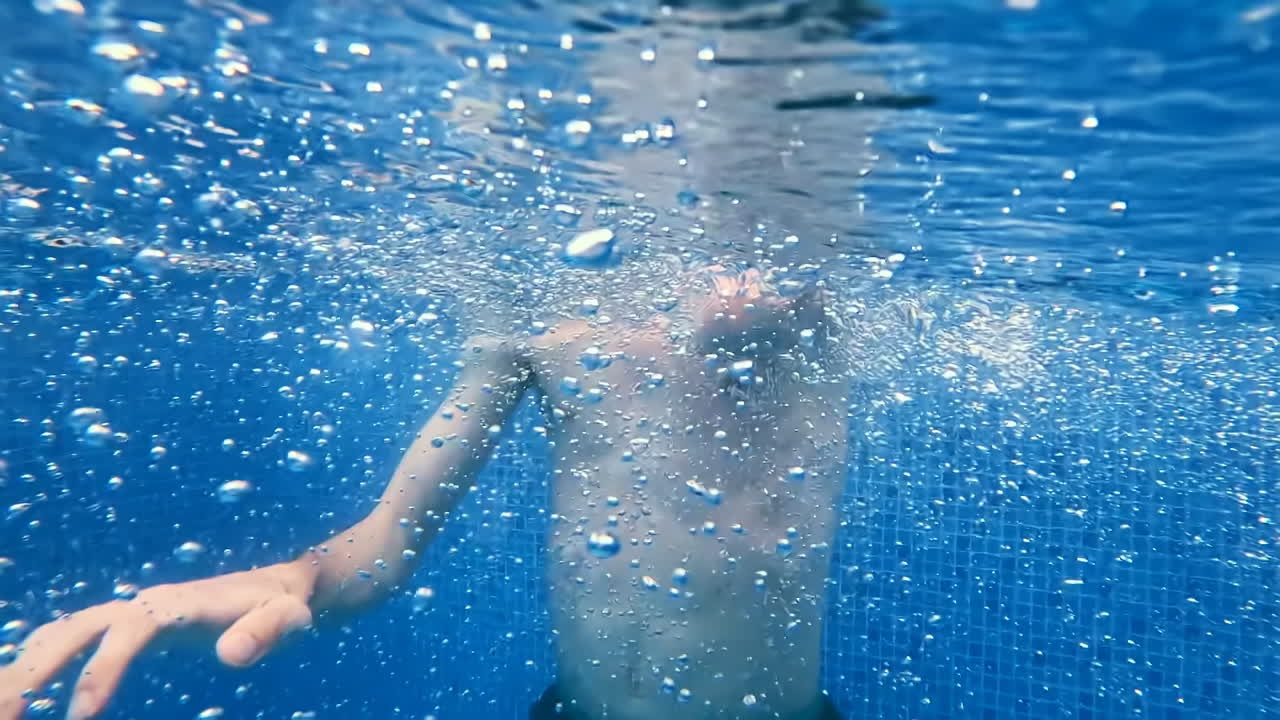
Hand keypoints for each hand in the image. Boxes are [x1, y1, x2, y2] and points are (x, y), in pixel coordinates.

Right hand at [0, 561, 315, 719]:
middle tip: (6, 713)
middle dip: (37, 667)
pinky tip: (17, 693)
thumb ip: (266, 633)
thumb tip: (233, 655)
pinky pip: (70, 638)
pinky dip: (37, 659)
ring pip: (63, 631)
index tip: (80, 716)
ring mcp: (130, 612)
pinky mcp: (125, 626)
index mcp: (178, 604)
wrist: (280, 588)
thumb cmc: (284, 607)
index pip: (128, 631)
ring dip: (25, 665)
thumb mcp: (288, 620)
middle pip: (76, 627)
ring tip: (1, 708)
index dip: (101, 669)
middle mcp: (145, 603)